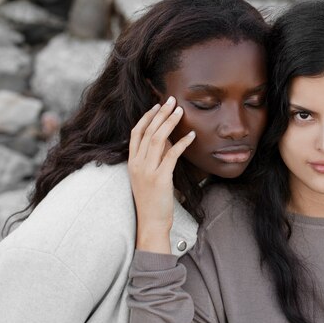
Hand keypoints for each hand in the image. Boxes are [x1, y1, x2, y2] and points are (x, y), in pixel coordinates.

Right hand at [128, 96, 195, 253]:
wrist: (151, 222)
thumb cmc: (153, 200)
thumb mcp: (150, 175)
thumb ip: (156, 157)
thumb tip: (169, 139)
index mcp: (132, 162)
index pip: (136, 133)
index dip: (146, 117)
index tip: (156, 105)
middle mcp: (137, 164)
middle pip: (147, 131)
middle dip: (160, 113)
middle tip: (171, 100)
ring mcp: (147, 171)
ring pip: (158, 139)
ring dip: (170, 122)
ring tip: (180, 110)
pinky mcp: (160, 178)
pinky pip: (172, 155)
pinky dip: (182, 143)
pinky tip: (192, 135)